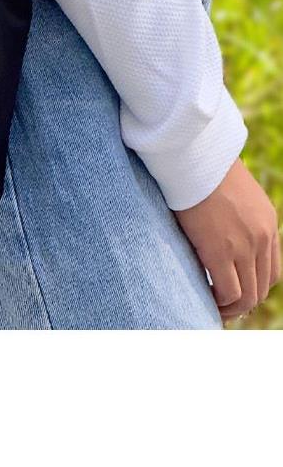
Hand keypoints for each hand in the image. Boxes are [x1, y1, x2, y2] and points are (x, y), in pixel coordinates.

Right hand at [174, 158, 280, 320]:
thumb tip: (224, 238)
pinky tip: (206, 299)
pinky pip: (227, 292)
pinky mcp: (220, 252)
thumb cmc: (206, 174)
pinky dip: (219, 302)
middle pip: (263, 287)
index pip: (272, 271)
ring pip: (248, 295)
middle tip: (221, 306)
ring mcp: (244, 246)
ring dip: (231, 308)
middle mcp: (263, 238)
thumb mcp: (237, 199)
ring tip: (213, 307)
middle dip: (243, 303)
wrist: (196, 158)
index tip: (233, 292)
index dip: (254, 287)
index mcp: (268, 225)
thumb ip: (240, 222)